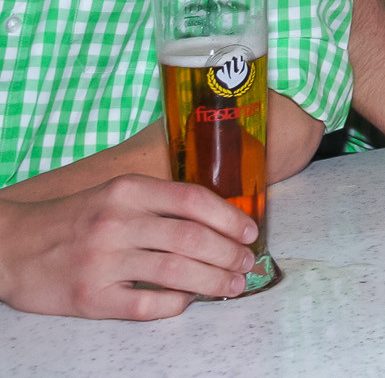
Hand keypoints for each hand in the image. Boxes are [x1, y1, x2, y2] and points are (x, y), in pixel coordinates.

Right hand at [0, 174, 257, 318]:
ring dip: (213, 281)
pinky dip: (175, 304)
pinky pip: (146, 304)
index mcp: (128, 191)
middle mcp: (116, 222)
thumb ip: (160, 202)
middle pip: (191, 238)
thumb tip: (220, 221)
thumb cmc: (74, 220)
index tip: (250, 233)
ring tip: (231, 285)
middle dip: (229, 254)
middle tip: (246, 265)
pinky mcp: (89, 296)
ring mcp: (102, 260)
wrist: (11, 246)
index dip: (230, 218)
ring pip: (176, 271)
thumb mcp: (115, 195)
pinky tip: (187, 301)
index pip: (193, 199)